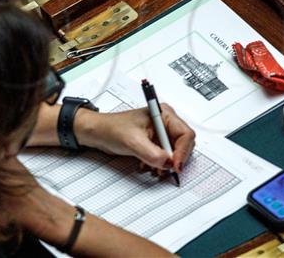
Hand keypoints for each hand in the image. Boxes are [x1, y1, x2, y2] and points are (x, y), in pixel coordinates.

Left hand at [78, 105, 195, 172]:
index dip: (183, 152)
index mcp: (164, 114)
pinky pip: (165, 157)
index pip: (185, 134)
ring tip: (152, 168)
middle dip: (174, 159)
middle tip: (164, 169)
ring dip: (165, 164)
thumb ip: (153, 154)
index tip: (174, 165)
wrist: (97, 133)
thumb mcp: (133, 142)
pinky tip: (146, 165)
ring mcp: (160, 134)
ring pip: (174, 154)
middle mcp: (164, 123)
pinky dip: (158, 165)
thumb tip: (168, 164)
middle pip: (183, 145)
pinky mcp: (154, 143)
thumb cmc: (111, 128)